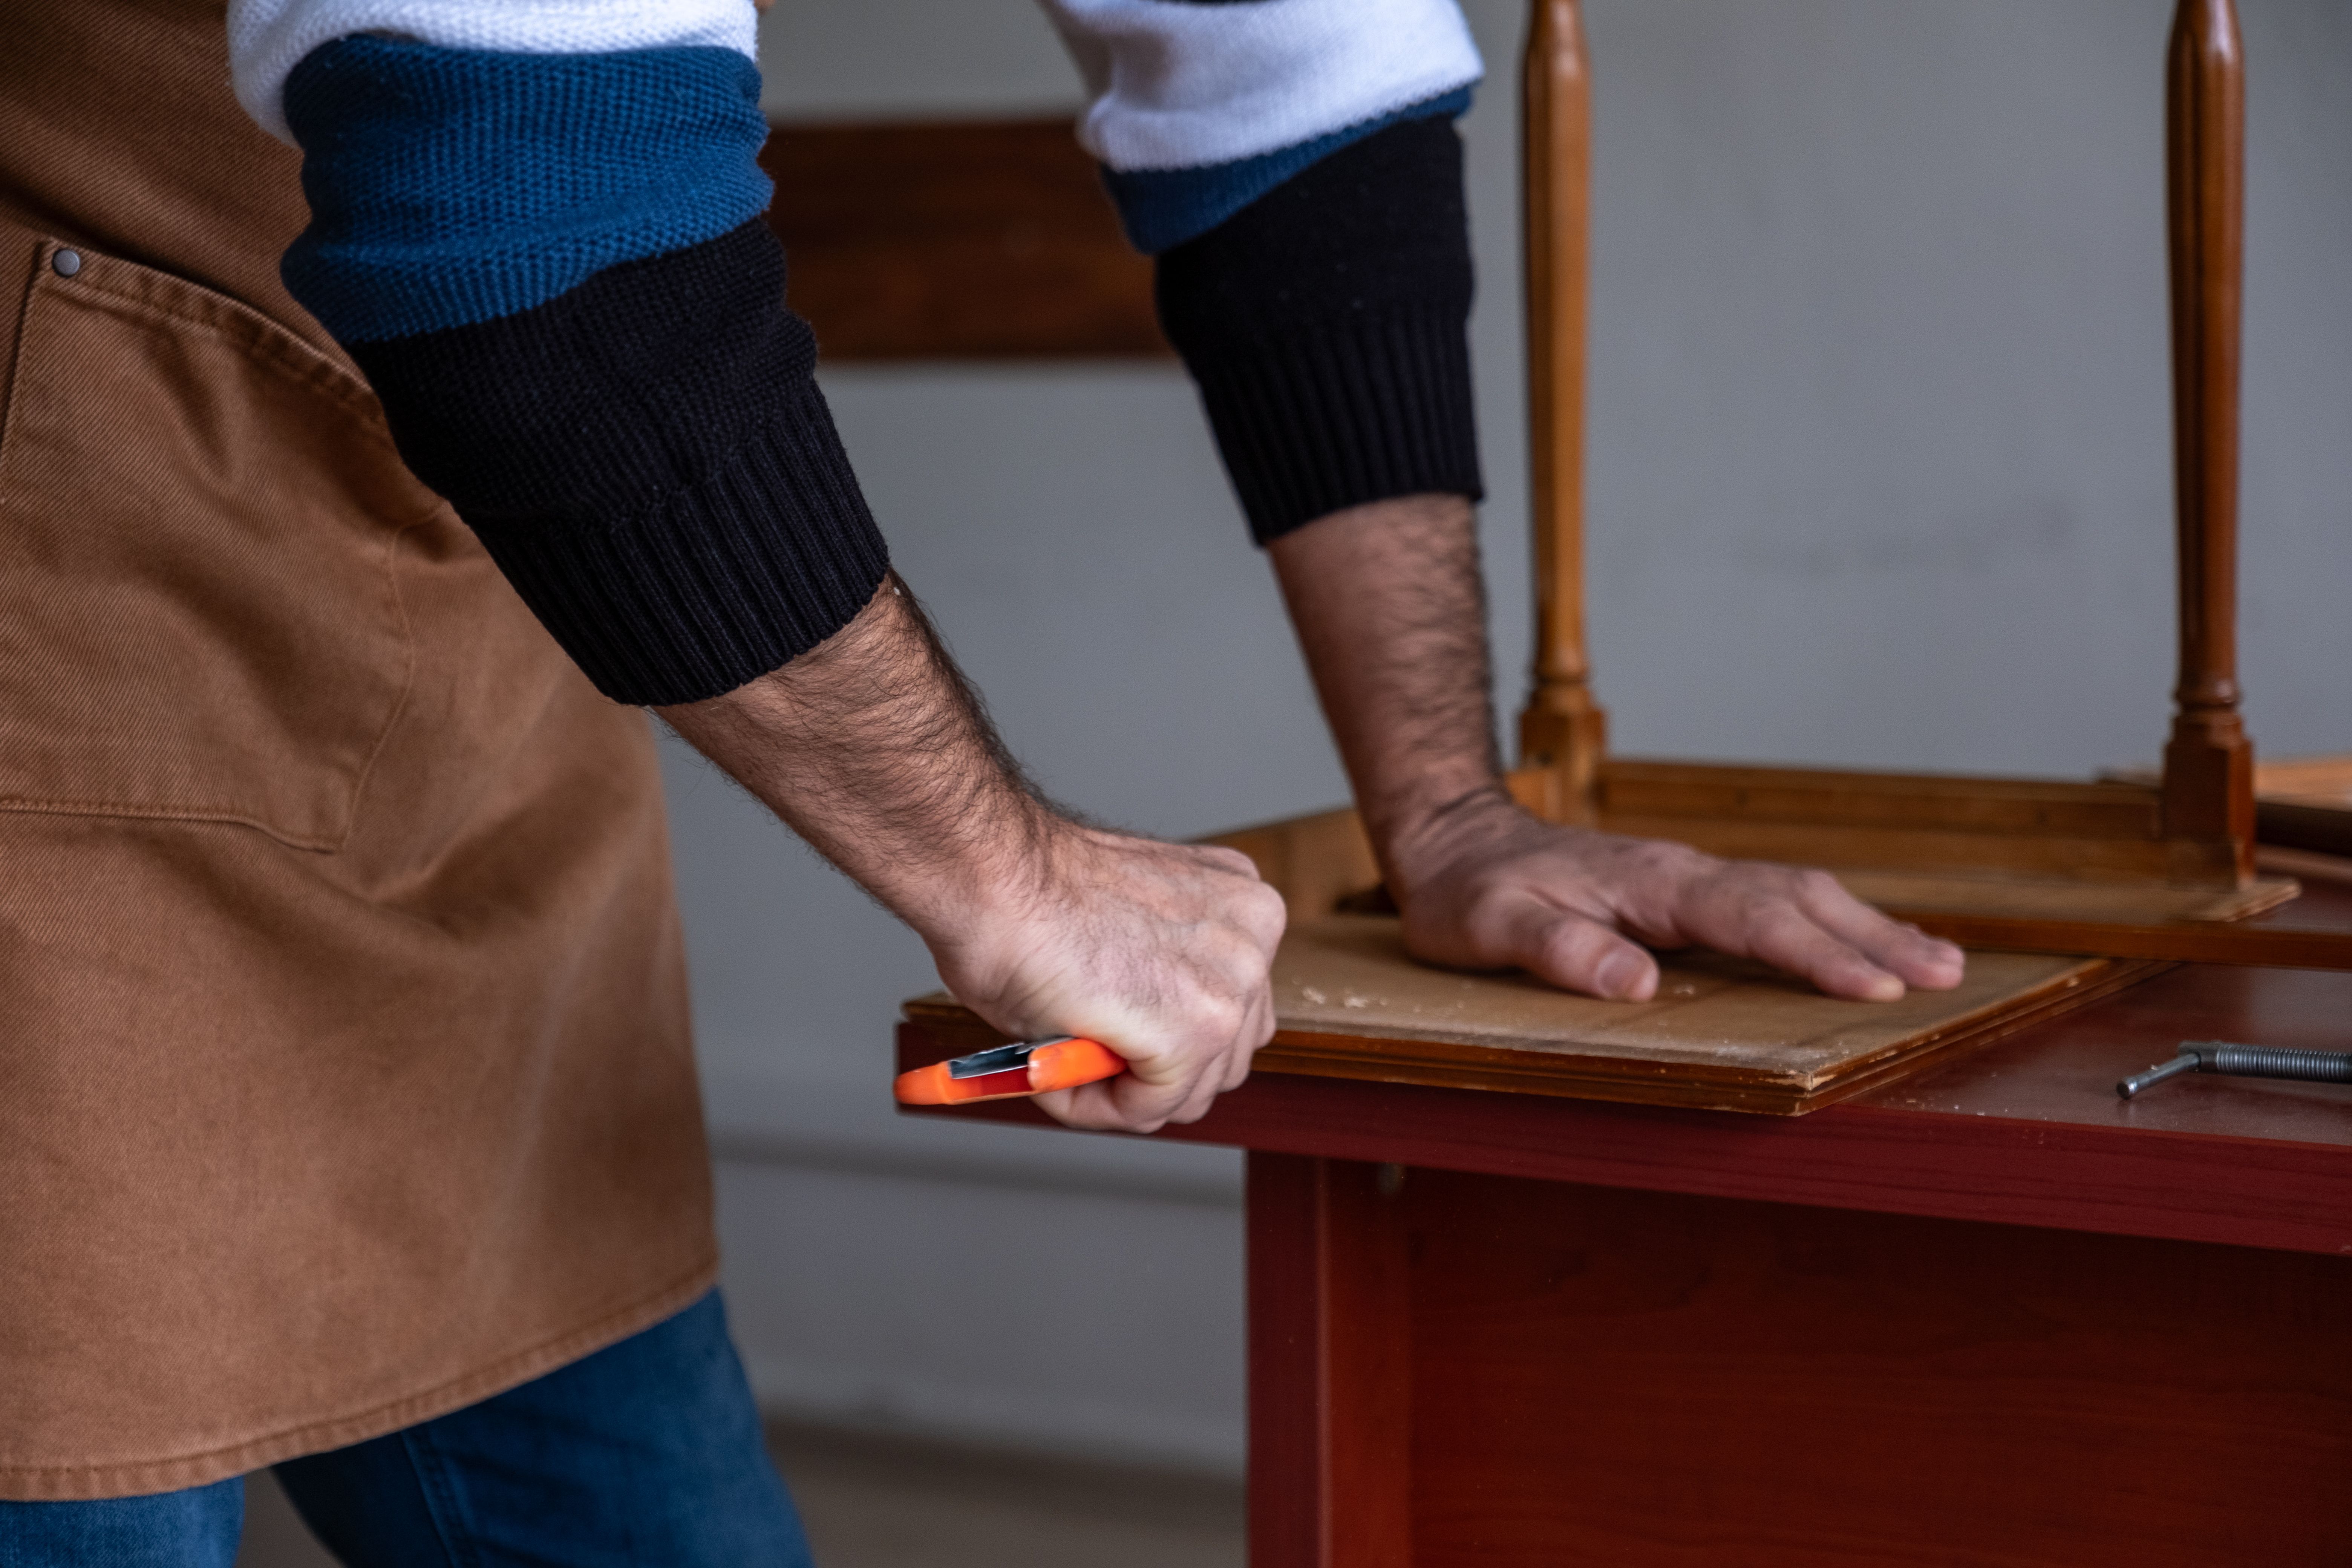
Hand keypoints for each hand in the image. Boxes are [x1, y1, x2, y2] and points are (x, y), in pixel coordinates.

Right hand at [660, 578, 1279, 1135]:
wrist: (970, 866)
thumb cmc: (1011, 891)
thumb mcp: (1106, 917)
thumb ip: (1138, 949)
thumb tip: (1118, 964)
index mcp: (1239, 901)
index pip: (1235, 1012)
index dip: (1154, 1038)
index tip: (1088, 1016)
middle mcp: (1255, 934)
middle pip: (1228, 1058)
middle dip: (1139, 1070)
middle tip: (1063, 1030)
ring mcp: (1233, 976)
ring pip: (1195, 1092)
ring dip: (1110, 1084)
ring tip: (1053, 1026)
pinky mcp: (1194, 1019)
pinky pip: (1158, 1107)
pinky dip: (1095, 1100)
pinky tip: (1055, 1044)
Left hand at [1391, 789, 1965, 1001]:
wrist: (1454, 843)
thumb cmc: (1470, 892)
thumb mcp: (1490, 925)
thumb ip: (1557, 948)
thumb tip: (1634, 980)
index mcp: (1648, 882)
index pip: (1748, 918)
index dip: (1814, 953)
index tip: (1874, 986)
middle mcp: (1681, 874)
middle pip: (1795, 899)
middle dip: (1873, 937)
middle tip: (1945, 977)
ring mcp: (1688, 880)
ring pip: (1795, 894)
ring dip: (1867, 926)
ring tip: (1940, 964)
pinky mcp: (1685, 894)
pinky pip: (1773, 903)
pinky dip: (1829, 922)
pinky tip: (1865, 946)